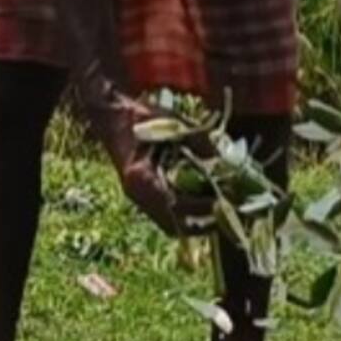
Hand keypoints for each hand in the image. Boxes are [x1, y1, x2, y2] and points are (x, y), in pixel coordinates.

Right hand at [106, 97, 216, 237]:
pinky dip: (185, 214)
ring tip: (220, 212)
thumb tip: (223, 162)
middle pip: (173, 225)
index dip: (203, 207)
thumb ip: (198, 142)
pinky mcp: (140, 197)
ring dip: (195, 222)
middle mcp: (137, 194)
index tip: (225, 200)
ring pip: (169, 224)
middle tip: (228, 214)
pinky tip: (204, 204)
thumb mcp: (173, 123)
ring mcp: (137, 198)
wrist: (112, 116)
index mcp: (141, 177)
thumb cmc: (141, 115)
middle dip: (202, 225)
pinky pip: (165, 215)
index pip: (176, 204)